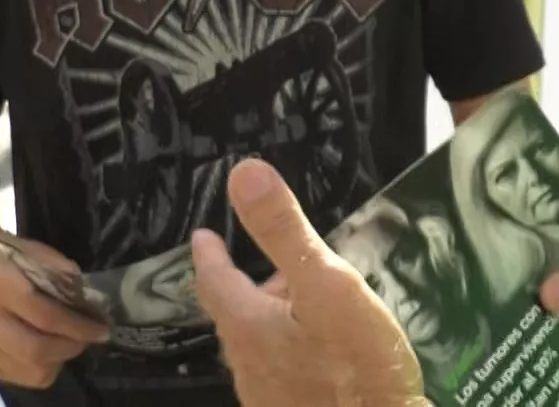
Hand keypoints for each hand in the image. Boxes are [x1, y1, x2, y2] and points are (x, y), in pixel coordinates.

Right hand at [0, 232, 111, 389]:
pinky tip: (53, 352)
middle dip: (69, 348)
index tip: (101, 329)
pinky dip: (43, 369)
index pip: (44, 316)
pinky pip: (18, 378)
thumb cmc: (19, 262)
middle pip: (34, 349)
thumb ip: (66, 278)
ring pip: (28, 369)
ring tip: (71, 344)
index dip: (77, 326)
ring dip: (58, 360)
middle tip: (88, 339)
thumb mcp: (44, 256)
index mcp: (1, 285)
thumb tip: (91, 303)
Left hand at [192, 159, 426, 406]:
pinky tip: (324, 351)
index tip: (203, 236)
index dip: (210, 255)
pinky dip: (291, 348)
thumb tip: (244, 173)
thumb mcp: (327, 285)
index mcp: (249, 327)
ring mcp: (270, 397)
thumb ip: (285, 231)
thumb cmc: (355, 366)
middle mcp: (249, 365)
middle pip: (236, 317)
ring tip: (306, 303)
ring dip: (272, 320)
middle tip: (276, 266)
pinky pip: (282, 371)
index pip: (215, 282)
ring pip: (259, 347)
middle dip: (249, 287)